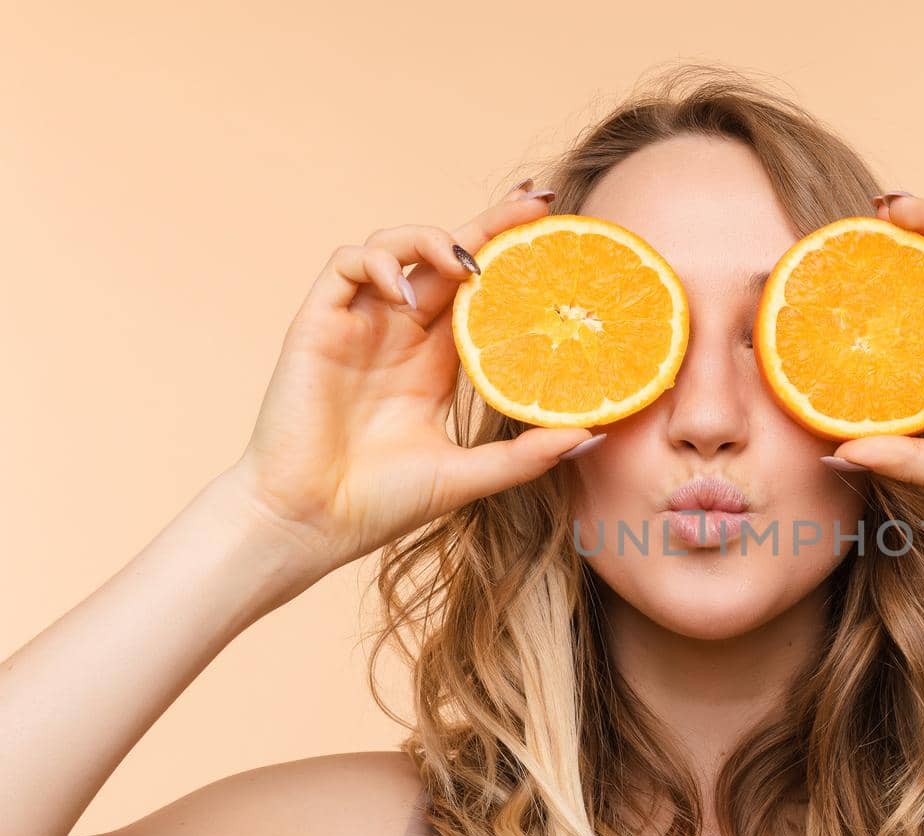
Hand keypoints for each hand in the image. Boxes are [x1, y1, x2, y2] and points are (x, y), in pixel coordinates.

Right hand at [227, 186, 595, 574]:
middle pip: (446, 256)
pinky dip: (377, 263)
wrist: (310, 524)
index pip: (480, 291)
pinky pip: (346, 266)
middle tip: (536, 203)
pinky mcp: (318, 324)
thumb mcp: (469, 476)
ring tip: (467, 263)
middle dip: (490, 223)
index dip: (512, 256)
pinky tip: (403, 293)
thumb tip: (592, 434)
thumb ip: (526, 455)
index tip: (558, 233)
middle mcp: (400, 333)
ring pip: (395, 246)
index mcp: (436, 360)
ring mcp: (359, 325)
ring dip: (431, 238)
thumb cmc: (381, 504)